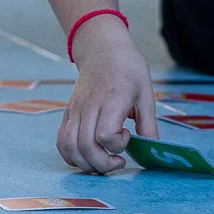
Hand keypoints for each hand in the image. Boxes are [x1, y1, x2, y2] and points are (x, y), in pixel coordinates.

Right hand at [55, 22, 154, 173]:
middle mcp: (89, 106)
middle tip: (118, 162)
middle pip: (85, 146)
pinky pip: (61, 141)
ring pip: (69, 147)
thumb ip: (148, 124)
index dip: (118, 144)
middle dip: (102, 164)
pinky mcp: (68, 113)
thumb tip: (152, 149)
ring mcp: (75, 110)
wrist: (102, 48)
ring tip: (102, 163)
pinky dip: (71, 156)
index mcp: (112, 99)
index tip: (128, 135)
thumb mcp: (146, 93)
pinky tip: (87, 157)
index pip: (105, 135)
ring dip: (85, 164)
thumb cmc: (128, 68)